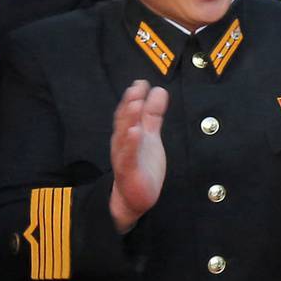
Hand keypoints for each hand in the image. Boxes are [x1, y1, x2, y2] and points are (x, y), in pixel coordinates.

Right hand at [107, 80, 168, 232]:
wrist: (134, 198)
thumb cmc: (142, 165)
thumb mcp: (150, 136)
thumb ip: (152, 115)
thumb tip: (157, 90)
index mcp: (128, 134)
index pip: (128, 113)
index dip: (133, 98)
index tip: (141, 83)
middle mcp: (123, 144)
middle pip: (124, 121)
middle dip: (130, 105)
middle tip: (136, 89)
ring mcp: (124, 157)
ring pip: (124, 136)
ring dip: (129, 119)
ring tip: (135, 104)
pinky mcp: (129, 172)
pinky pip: (128, 157)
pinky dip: (130, 144)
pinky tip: (135, 132)